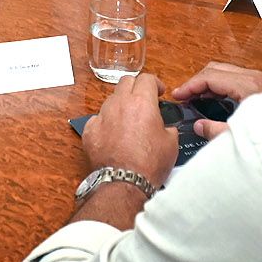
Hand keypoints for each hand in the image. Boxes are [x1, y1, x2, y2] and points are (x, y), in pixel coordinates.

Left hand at [80, 73, 176, 187]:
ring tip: (129, 121)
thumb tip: (165, 127)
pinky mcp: (90, 130)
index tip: (158, 92)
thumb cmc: (149, 164)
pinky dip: (106, 123)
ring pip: (111, 100)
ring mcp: (102, 116)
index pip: (146, 78)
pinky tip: (113, 136)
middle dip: (136, 88)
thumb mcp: (171, 143)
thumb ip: (168, 127)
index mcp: (141, 102)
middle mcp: (119, 104)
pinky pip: (98, 119)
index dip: (155, 83)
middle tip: (143, 100)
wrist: (124, 183)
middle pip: (126, 82)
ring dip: (121, 105)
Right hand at [171, 62, 261, 136]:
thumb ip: (215, 132)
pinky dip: (221, 85)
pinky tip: (216, 100)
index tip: (178, 95)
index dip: (190, 85)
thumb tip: (199, 126)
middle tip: (184, 97)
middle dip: (197, 82)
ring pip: (225, 72)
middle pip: (216, 70)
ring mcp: (261, 80)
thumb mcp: (240, 138)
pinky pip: (235, 78)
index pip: (209, 76)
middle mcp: (254, 77)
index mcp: (247, 85)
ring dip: (209, 83)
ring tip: (196, 99)